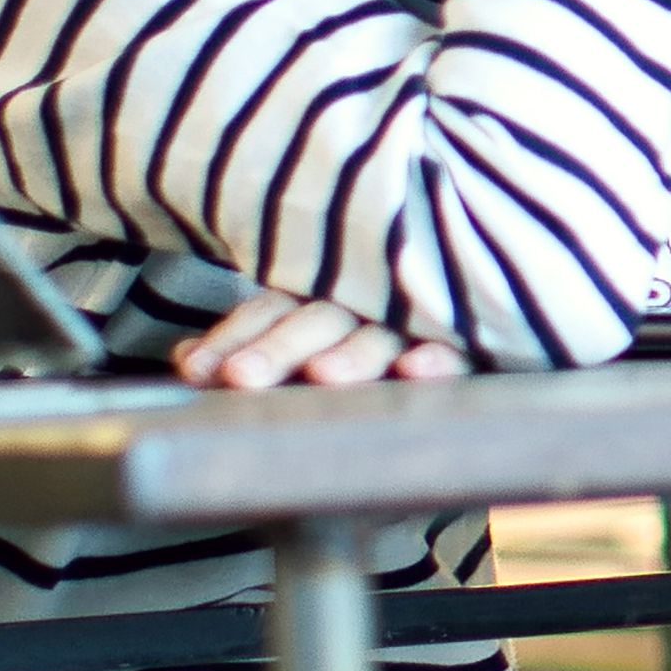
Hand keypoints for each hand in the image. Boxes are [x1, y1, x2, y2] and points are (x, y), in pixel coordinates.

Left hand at [172, 285, 468, 391]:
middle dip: (279, 349)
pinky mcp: (472, 344)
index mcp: (323, 291)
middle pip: (318, 320)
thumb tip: (184, 359)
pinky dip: (438, 360)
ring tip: (322, 377)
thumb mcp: (308, 335)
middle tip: (239, 378)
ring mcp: (419, 320)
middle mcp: (368, 299)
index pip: (272, 308)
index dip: (234, 336)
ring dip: (352, 355)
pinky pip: (457, 351)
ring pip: (380, 336)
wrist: (486, 299)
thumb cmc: (372, 331)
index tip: (194, 369)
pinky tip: (416, 371)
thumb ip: (253, 343)